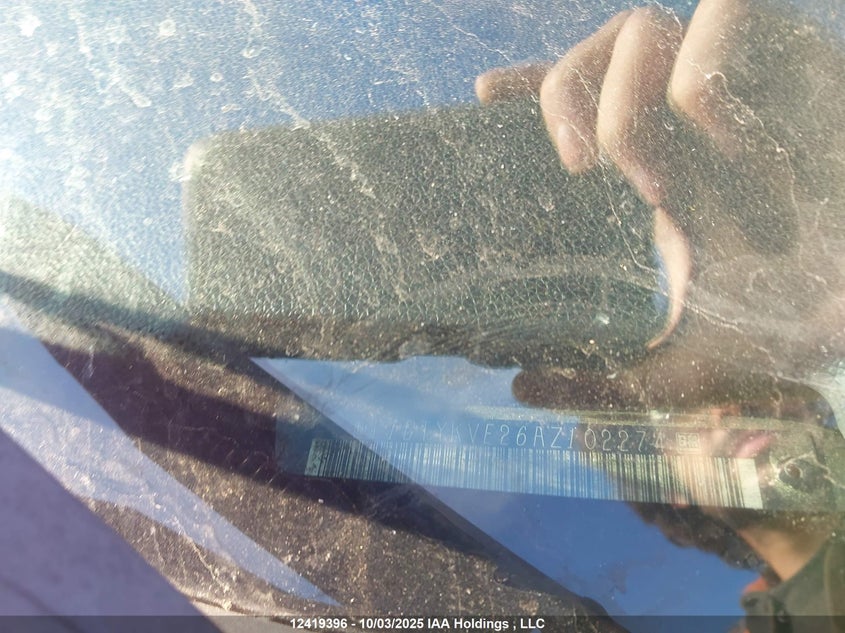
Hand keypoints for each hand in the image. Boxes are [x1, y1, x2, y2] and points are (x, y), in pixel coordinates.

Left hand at [477, 0, 844, 412]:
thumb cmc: (792, 319)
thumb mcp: (685, 359)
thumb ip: (605, 379)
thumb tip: (519, 387)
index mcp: (659, 166)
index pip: (581, 100)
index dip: (530, 86)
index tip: (484, 95)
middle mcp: (685, 120)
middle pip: (594, 49)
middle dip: (563, 95)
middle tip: (574, 168)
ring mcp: (737, 83)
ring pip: (641, 26)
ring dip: (623, 103)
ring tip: (645, 185)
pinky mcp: (794, 59)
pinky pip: (725, 19)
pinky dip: (707, 84)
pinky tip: (728, 153)